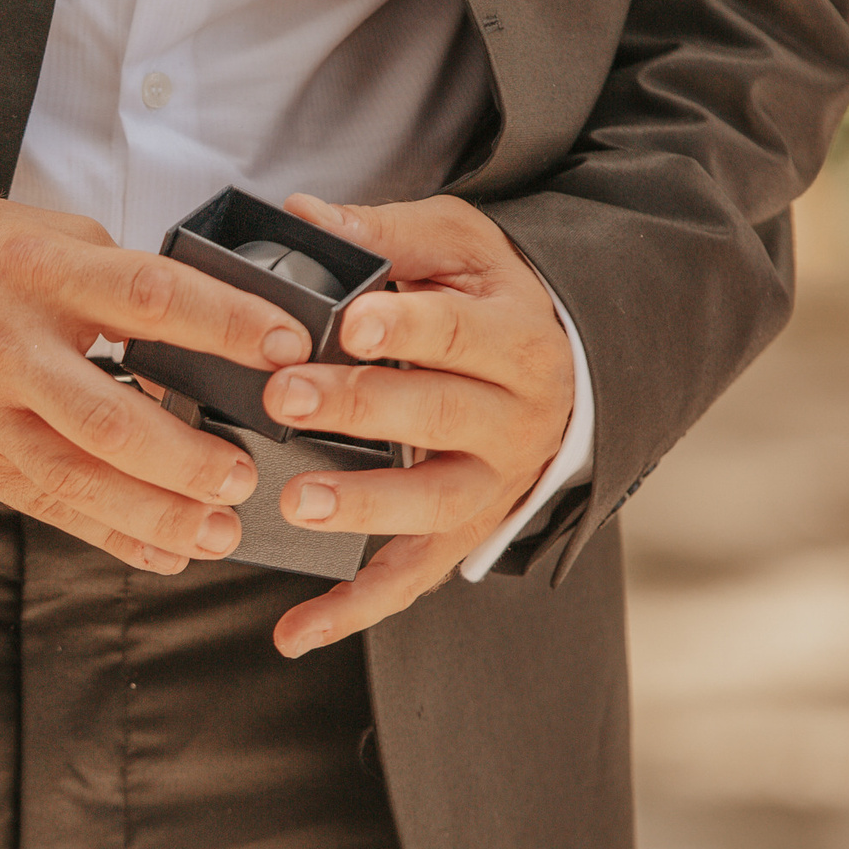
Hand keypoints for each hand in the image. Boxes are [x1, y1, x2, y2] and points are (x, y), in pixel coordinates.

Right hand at [0, 194, 313, 571]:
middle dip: (186, 459)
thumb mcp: (38, 236)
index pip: (148, 297)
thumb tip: (205, 325)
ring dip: (156, 515)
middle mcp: (12, 348)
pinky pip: (46, 506)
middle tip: (245, 475)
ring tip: (220, 531)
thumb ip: (114, 277)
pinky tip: (162, 551)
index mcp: (41, 274)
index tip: (285, 347)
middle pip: (110, 417)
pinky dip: (108, 535)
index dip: (223, 324)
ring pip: (77, 480)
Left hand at [264, 194, 574, 655]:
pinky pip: (407, 581)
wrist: (561, 371)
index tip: (348, 321)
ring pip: (429, 504)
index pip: (461, 333)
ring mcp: (487, 487)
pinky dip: (351, 610)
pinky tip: (292, 632)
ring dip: (360, 506)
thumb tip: (304, 216)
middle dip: (359, 408)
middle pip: (437, 415)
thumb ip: (386, 234)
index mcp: (517, 340)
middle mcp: (514, 421)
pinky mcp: (459, 536)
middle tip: (286, 397)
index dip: (406, 328)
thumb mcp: (458, 248)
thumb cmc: (489, 301)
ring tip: (293, 500)